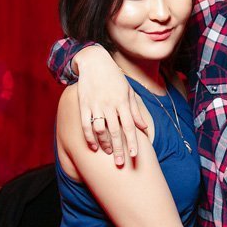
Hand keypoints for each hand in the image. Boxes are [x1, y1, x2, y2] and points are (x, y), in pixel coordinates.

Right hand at [76, 45, 147, 165]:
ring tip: (108, 153)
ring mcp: (95, 104)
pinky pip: (85, 124)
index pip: (129, 126)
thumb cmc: (114, 78)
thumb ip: (135, 111)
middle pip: (115, 131)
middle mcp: (109, 104)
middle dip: (118, 149)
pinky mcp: (83, 104)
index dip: (132, 142)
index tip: (134, 155)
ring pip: (100, 129)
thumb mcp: (128, 92)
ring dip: (104, 143)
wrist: (94, 62)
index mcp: (122, 102)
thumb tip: (143, 128)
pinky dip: (89, 137)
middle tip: (120, 163)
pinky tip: (93, 146)